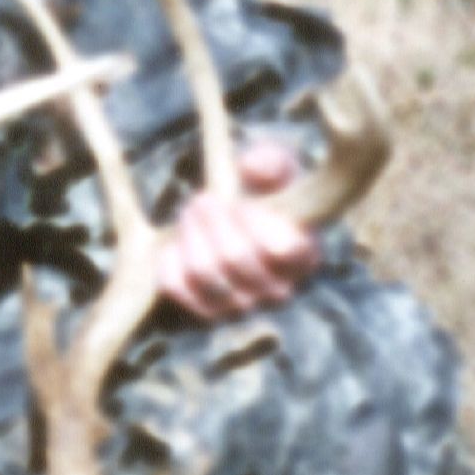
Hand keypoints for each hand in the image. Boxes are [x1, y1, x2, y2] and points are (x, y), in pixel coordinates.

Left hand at [154, 137, 319, 321]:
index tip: (241, 203)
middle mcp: (278, 289)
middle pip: (235, 256)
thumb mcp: (275, 169)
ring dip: (190, 234)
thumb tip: (254, 165)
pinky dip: (170, 262)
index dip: (257, 222)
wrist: (238, 225)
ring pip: (204, 272)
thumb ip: (272, 163)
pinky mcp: (206, 311)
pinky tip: (174, 242)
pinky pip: (178, 288)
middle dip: (213, 220)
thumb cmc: (264, 195)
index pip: (284, 249)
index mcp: (304, 256)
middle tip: (203, 199)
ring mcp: (241, 305)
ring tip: (190, 212)